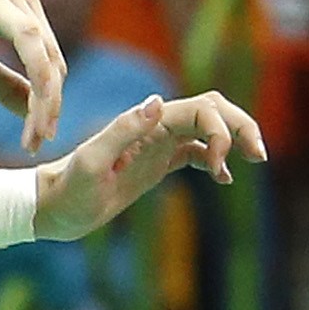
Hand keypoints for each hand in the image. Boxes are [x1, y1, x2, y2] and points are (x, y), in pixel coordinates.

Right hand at [0, 0, 64, 152]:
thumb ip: (0, 82)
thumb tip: (29, 111)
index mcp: (20, 13)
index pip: (46, 65)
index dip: (45, 105)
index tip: (36, 140)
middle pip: (53, 63)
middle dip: (48, 108)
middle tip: (37, 145)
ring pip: (45, 55)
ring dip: (46, 98)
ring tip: (36, 133)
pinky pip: (27, 39)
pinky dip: (36, 72)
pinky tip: (35, 101)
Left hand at [35, 91, 263, 240]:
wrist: (51, 208)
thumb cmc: (67, 189)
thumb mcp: (92, 162)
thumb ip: (122, 130)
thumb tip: (158, 101)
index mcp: (144, 123)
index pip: (201, 109)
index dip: (223, 129)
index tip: (219, 165)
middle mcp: (154, 128)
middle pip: (213, 111)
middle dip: (241, 126)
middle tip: (257, 156)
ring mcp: (157, 145)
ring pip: (209, 128)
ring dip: (234, 139)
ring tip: (250, 163)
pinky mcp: (156, 163)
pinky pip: (195, 151)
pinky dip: (216, 159)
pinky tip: (222, 179)